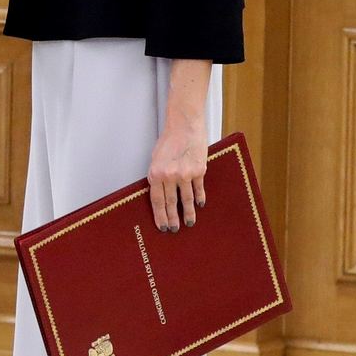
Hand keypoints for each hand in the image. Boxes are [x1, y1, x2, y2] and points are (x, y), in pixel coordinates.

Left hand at [147, 118, 207, 233]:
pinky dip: (199, 199)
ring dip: (188, 213)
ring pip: (186, 200)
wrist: (184, 125)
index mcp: (156, 173)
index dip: (159, 216)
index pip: (156, 201)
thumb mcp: (156, 158)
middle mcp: (170, 175)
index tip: (161, 226)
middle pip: (171, 203)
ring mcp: (185, 174)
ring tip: (189, 223)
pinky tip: (199, 206)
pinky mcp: (199, 171)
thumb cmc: (169, 140)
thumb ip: (158, 176)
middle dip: (172, 219)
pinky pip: (199, 189)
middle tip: (174, 230)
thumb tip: (160, 194)